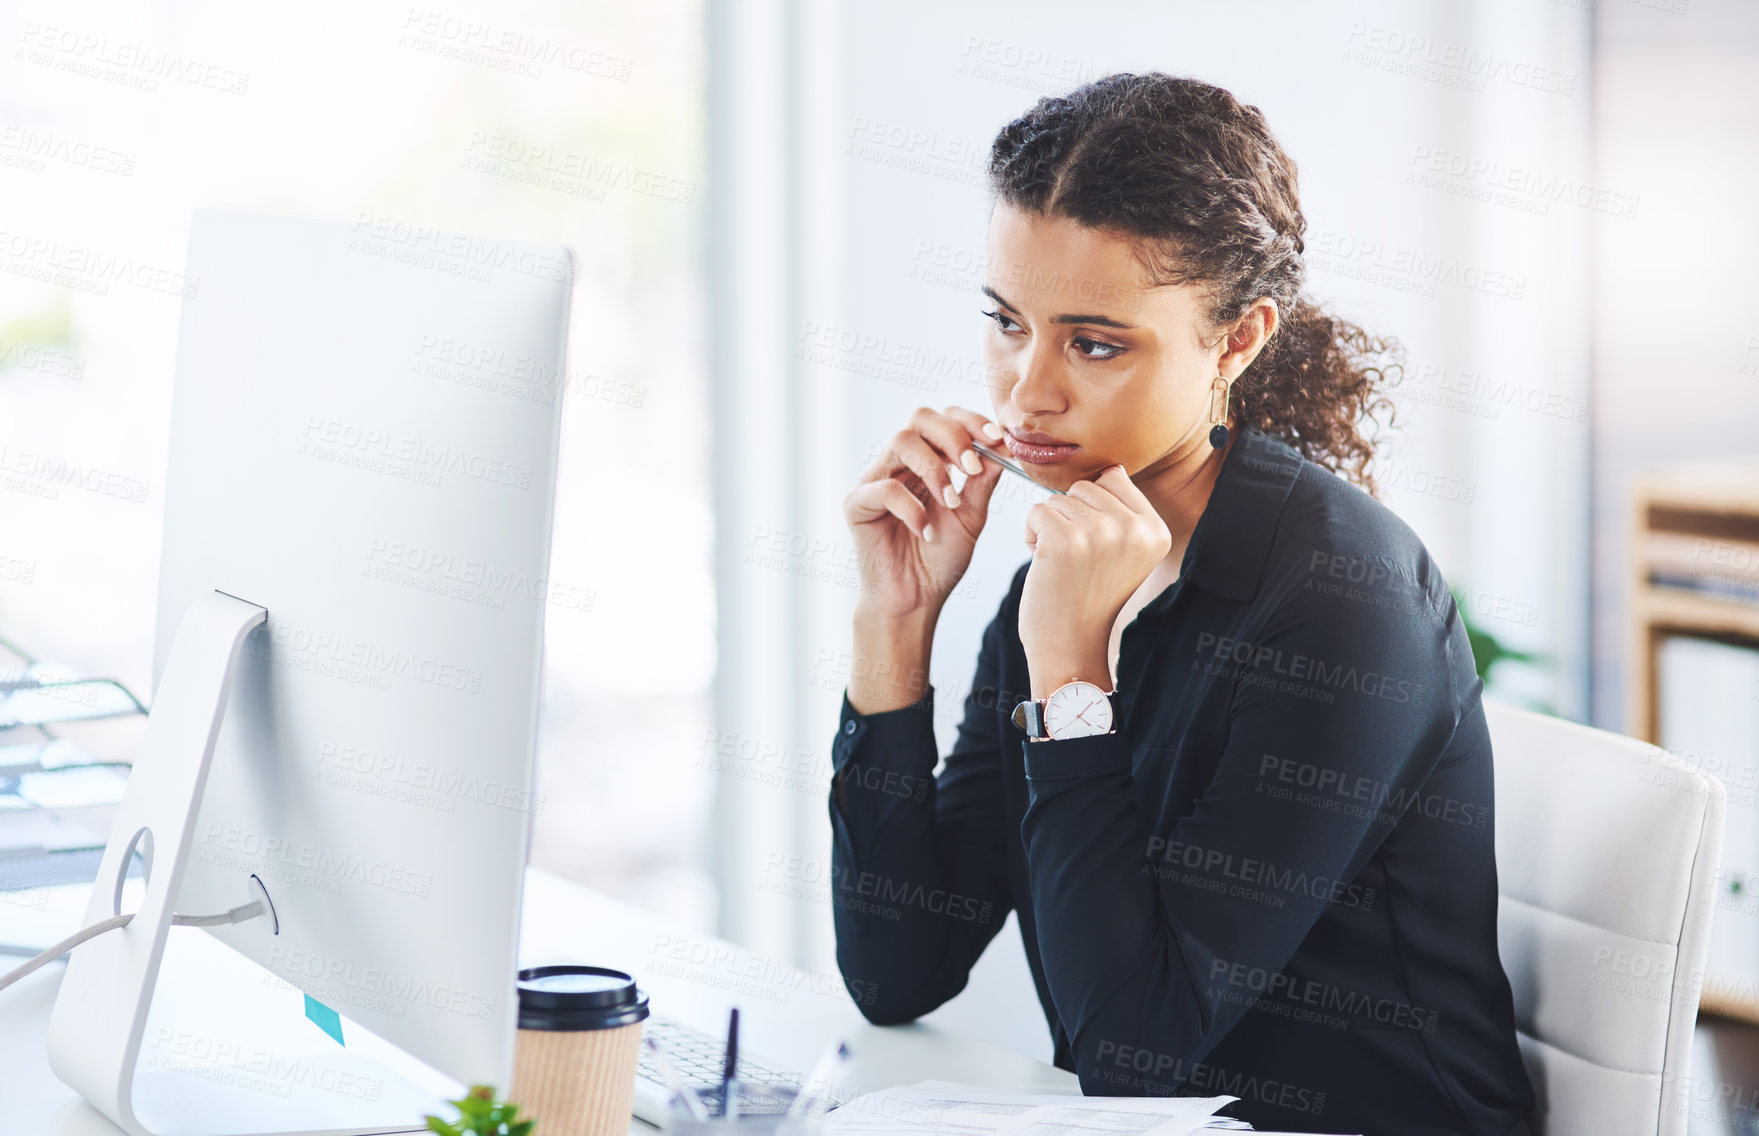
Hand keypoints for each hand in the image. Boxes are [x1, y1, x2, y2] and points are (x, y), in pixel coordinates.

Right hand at [843, 406, 1007, 620]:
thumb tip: (1002, 444)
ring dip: (934, 469)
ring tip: (950, 503)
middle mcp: (899, 464)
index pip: (945, 419)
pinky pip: (884, 488)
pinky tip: (926, 532)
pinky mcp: (856, 504)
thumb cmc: (940, 559)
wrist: (916, 600)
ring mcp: (875, 480)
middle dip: (953, 436)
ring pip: (900, 441)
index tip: (997, 439)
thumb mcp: (971, 516)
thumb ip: (982, 481)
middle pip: (920, 418)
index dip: (971, 422)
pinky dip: (912, 507)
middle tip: (972, 467)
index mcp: (927, 461)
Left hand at [1018, 464, 1170, 687]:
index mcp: (1155, 530)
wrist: (1070, 645)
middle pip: (1084, 486)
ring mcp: (1100, 532)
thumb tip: (1111, 467)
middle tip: (1077, 560)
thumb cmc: (1089, 596)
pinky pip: (1036, 511)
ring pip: (1058, 498)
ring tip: (1063, 564)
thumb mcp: (1124, 552)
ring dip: (1050, 527)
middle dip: (1071, 517)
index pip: (1114, 478)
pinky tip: (1045, 565)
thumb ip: (1122, 512)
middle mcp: (1134, 529)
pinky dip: (1031, 535)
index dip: (1092, 508)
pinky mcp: (1065, 539)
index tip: (1096, 547)